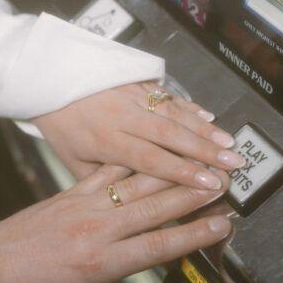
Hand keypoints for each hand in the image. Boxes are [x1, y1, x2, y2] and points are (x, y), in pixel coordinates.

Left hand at [0, 164, 232, 282]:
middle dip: (196, 195)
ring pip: (138, 184)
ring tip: (203, 168)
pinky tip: (159, 156)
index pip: (159, 245)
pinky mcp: (72, 192)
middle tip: (228, 186)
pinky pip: (112, 172)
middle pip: (157, 206)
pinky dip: (138, 163)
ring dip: (174, 174)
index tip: (223, 225)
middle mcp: (96, 229)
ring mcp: (84, 205)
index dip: (195, 235)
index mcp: (100, 263)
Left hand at [33, 82, 244, 184]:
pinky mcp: (137, 82)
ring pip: (174, 114)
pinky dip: (190, 107)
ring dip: (204, 130)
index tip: (209, 183)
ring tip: (229, 144)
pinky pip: (168, 96)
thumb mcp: (74, 161)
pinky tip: (209, 118)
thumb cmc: (61, 126)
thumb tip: (137, 202)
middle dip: (206, 151)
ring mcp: (131, 96)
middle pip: (170, 135)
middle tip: (233, 165)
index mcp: (105, 141)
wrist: (48, 80)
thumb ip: (107, 182)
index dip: (183, 172)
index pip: (150, 159)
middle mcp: (122, 116)